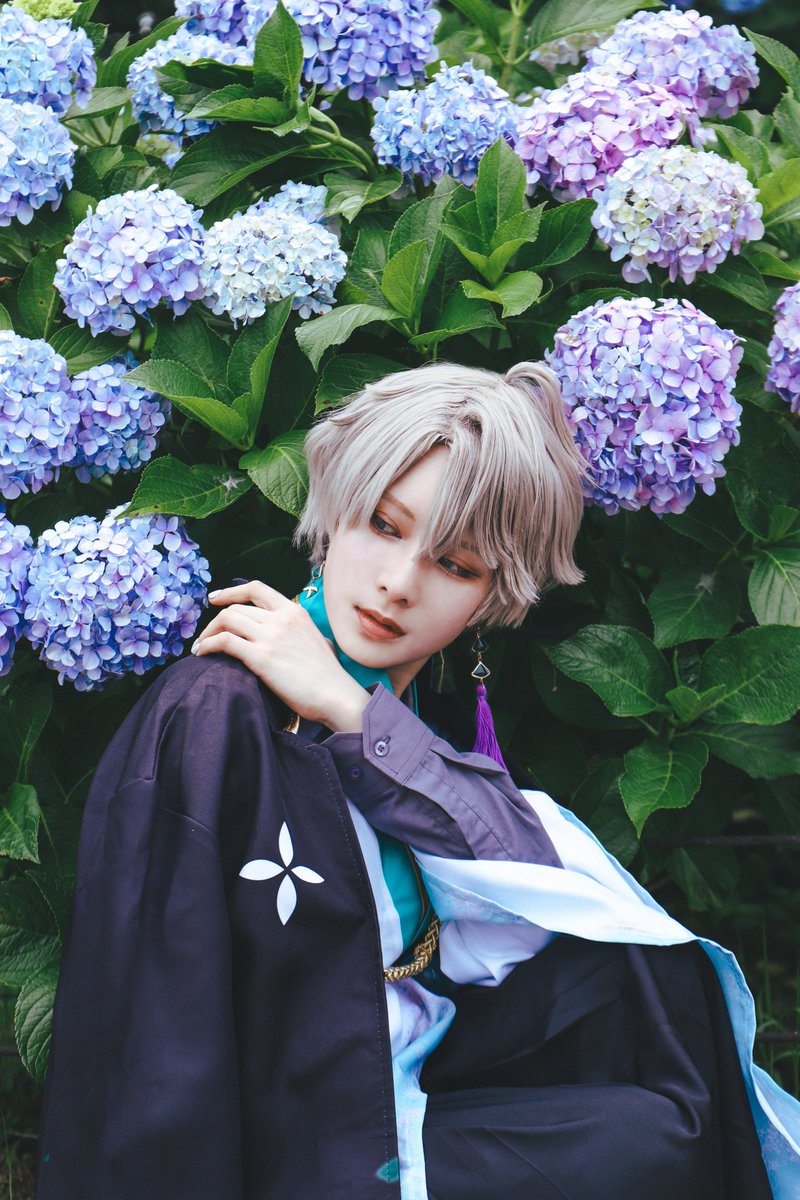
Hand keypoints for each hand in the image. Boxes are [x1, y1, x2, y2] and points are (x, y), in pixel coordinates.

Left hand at [191, 580, 370, 730]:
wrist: (336, 695)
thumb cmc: (328, 676)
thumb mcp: (317, 640)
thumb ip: (299, 631)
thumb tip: (293, 636)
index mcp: (294, 611)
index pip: (256, 588)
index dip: (231, 591)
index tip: (215, 599)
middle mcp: (281, 618)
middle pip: (236, 608)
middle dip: (214, 621)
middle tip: (206, 636)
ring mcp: (271, 637)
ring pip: (226, 620)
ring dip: (208, 633)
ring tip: (201, 647)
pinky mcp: (262, 657)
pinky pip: (224, 642)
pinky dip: (208, 645)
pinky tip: (203, 654)